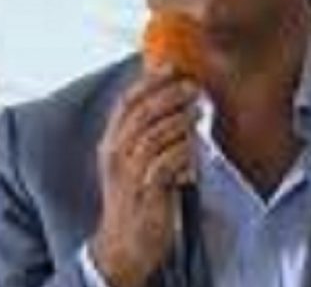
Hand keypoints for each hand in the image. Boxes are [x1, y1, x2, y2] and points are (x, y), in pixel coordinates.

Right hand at [90, 64, 198, 286]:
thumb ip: (146, 134)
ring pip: (154, 136)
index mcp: (112, 142)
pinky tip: (196, 151)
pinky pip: (166, 165)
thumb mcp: (132, 162)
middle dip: (169, 95)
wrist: (124, 244)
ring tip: (199, 112)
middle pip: (141, 113)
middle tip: (194, 86)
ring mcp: (130, 173)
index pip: (126, 102)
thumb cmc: (135, 197)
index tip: (172, 65)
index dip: (149, 81)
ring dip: (180, 121)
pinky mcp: (146, 193)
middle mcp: (116, 154)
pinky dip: (183, 153)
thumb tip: (172, 102)